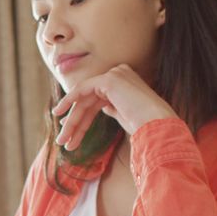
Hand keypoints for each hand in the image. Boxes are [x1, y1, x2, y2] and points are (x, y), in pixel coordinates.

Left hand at [52, 64, 177, 149]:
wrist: (157, 126)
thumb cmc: (145, 126)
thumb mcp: (124, 115)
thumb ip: (111, 107)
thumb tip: (96, 108)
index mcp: (126, 83)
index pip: (97, 100)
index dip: (81, 117)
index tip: (69, 133)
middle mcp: (121, 74)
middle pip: (89, 101)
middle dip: (75, 122)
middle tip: (63, 141)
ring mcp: (115, 74)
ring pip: (84, 99)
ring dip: (71, 120)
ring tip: (62, 140)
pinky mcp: (108, 79)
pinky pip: (82, 89)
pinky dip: (68, 100)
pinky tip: (59, 113)